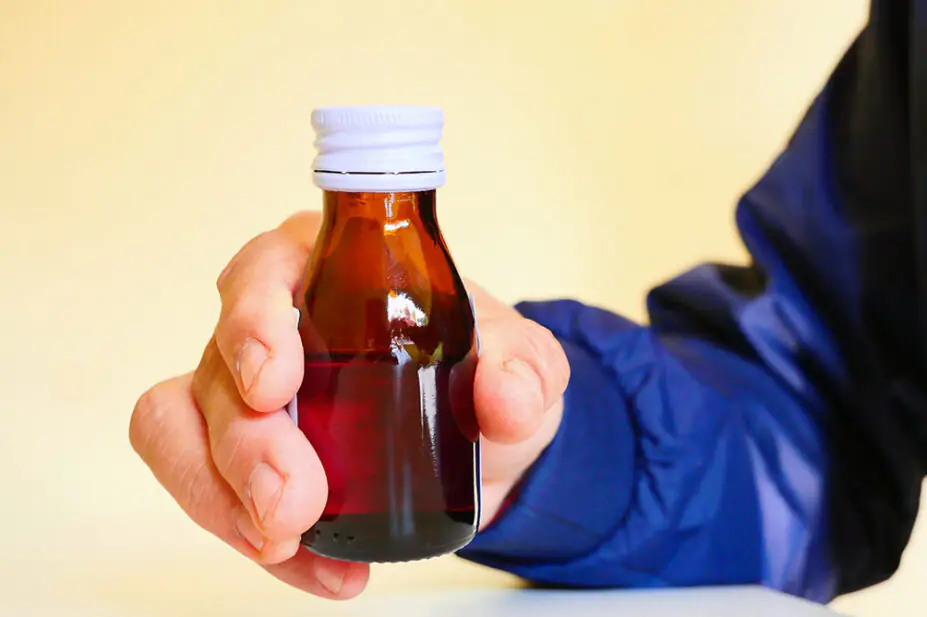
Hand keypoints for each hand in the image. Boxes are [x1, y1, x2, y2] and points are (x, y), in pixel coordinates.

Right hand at [128, 212, 569, 598]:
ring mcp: (244, 392)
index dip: (251, 322)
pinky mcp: (239, 455)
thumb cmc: (484, 373)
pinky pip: (206, 491)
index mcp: (329, 271)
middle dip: (245, 447)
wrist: (481, 440)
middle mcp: (273, 326)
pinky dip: (245, 536)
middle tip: (295, 505)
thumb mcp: (524, 363)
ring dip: (221, 498)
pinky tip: (320, 568)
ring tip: (289, 544)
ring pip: (181, 431)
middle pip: (218, 371)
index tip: (275, 383)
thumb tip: (505, 398)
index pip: (262, 273)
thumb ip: (525, 371)